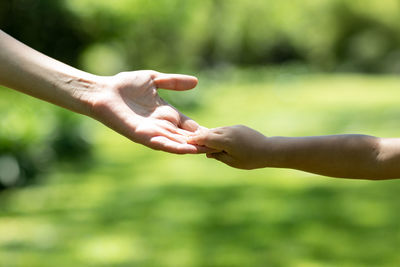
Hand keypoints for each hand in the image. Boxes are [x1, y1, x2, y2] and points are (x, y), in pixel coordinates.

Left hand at [87, 70, 208, 153]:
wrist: (103, 91)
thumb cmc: (125, 84)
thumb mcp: (155, 79)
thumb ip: (174, 82)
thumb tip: (196, 82)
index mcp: (166, 113)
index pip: (188, 124)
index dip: (201, 130)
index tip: (218, 135)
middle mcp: (161, 125)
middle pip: (184, 136)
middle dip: (199, 141)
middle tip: (220, 147)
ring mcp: (152, 132)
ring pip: (175, 142)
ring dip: (190, 147)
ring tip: (206, 151)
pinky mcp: (141, 135)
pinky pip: (160, 143)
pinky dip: (173, 146)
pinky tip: (186, 150)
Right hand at [189, 125, 267, 168]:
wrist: (269, 150)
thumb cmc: (250, 159)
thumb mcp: (232, 161)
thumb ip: (218, 156)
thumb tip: (207, 152)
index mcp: (225, 141)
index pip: (205, 138)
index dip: (194, 140)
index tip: (185, 142)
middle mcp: (227, 131)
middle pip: (209, 132)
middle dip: (199, 136)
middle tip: (188, 139)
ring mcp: (233, 128)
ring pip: (216, 130)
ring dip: (208, 134)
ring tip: (200, 139)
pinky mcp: (238, 127)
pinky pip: (224, 129)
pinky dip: (217, 133)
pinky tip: (214, 138)